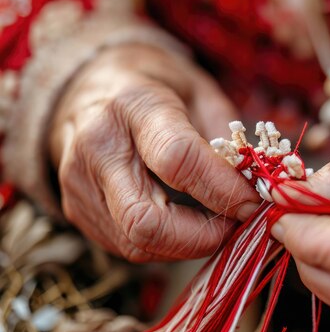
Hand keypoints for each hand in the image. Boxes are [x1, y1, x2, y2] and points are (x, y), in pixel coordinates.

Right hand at [50, 43, 257, 261]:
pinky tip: (187, 225)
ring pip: (136, 242)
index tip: (252, 200)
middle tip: (236, 224)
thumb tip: (250, 184)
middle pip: (146, 219)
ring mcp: (79, 183)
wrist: (89, 85)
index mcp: (133, 105)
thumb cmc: (156, 85)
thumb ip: (225, 133)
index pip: (177, 159)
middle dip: (203, 236)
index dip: (221, 188)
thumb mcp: (199, 89)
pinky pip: (126, 246)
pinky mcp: (76, 208)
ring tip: (216, 224)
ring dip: (188, 246)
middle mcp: (97, 146)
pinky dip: (167, 246)